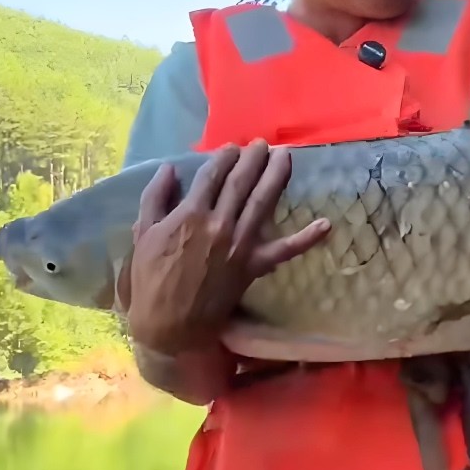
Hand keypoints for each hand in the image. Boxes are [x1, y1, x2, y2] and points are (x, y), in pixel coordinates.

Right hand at [117, 140, 330, 355]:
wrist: (169, 325)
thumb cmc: (151, 280)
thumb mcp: (143, 235)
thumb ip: (155, 198)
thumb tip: (170, 168)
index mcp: (190, 214)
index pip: (213, 175)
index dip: (224, 157)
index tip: (233, 147)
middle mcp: (219, 223)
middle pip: (241, 182)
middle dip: (254, 158)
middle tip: (263, 143)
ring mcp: (240, 244)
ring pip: (263, 202)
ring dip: (276, 176)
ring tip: (286, 155)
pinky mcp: (254, 266)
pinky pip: (285, 251)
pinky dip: (306, 239)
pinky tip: (326, 225)